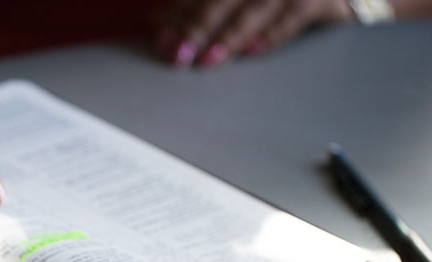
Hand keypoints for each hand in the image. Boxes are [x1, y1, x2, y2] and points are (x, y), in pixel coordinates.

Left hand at [154, 0, 352, 66]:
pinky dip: (275, 34)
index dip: (180, 8)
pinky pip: (298, 15)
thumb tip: (163, 25)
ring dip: (232, 35)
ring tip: (209, 60)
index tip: (159, 32)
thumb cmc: (282, 0)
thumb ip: (209, 7)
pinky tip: (254, 53)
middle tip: (177, 52)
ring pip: (258, 6)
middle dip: (198, 24)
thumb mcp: (241, 1)